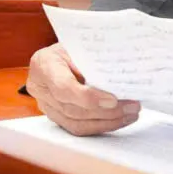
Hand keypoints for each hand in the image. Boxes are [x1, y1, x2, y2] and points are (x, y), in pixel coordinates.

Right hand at [25, 43, 139, 135]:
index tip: (113, 99)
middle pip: (73, 109)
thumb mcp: (80, 45)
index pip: (63, 87)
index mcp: (43, 65)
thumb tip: (119, 79)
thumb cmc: (71, 46)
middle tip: (132, 106)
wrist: (59, 54)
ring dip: (108, 122)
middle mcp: (40, 88)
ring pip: (77, 123)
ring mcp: (46, 106)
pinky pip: (78, 128)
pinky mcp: (56, 117)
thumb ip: (93, 61)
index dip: (88, 97)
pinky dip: (101, 125)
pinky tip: (119, 120)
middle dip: (106, 112)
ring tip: (130, 114)